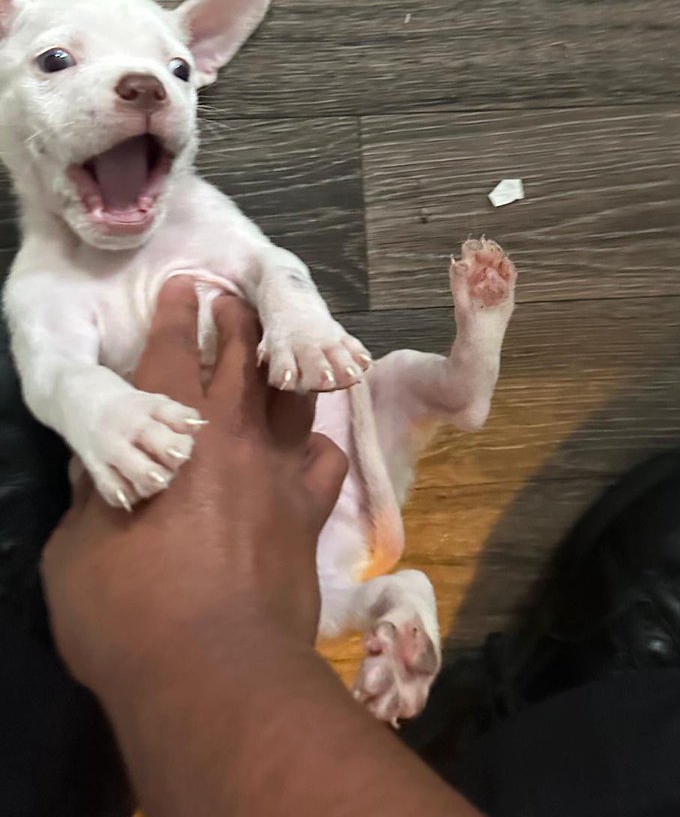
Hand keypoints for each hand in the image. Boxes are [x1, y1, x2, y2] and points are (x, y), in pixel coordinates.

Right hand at [41, 278, 346, 697]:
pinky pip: (327, 458)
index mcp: (168, 433)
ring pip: (291, 395)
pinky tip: (308, 447)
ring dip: (282, 366)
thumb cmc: (127, 612)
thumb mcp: (76, 552)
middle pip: (241, 356)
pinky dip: (318, 444)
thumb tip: (98, 464)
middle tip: (232, 300)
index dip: (173, 316)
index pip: (169, 354)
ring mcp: (278, 469)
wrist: (214, 670)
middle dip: (236, 319)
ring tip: (278, 351)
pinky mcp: (310, 510)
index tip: (181, 286)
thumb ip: (91, 496)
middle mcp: (231, 435)